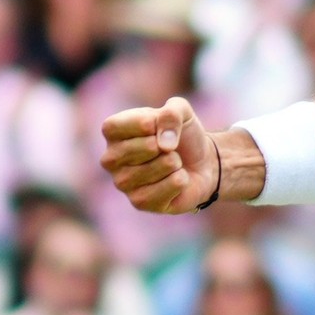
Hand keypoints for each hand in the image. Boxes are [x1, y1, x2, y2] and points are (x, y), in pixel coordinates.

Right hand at [100, 96, 220, 213]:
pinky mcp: (139, 202)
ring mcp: (123, 183)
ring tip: (174, 162)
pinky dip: (180, 180)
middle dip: (163, 145)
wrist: (203, 162)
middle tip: (168, 146)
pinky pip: (167, 187)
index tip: (156, 124)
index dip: (141, 124)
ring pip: (155, 168)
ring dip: (174, 162)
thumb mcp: (181, 111)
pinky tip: (177, 178)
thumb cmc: (183, 134)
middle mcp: (111, 159)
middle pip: (135, 149)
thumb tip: (163, 144)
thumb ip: (171, 114)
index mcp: (114, 133)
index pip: (112, 127)